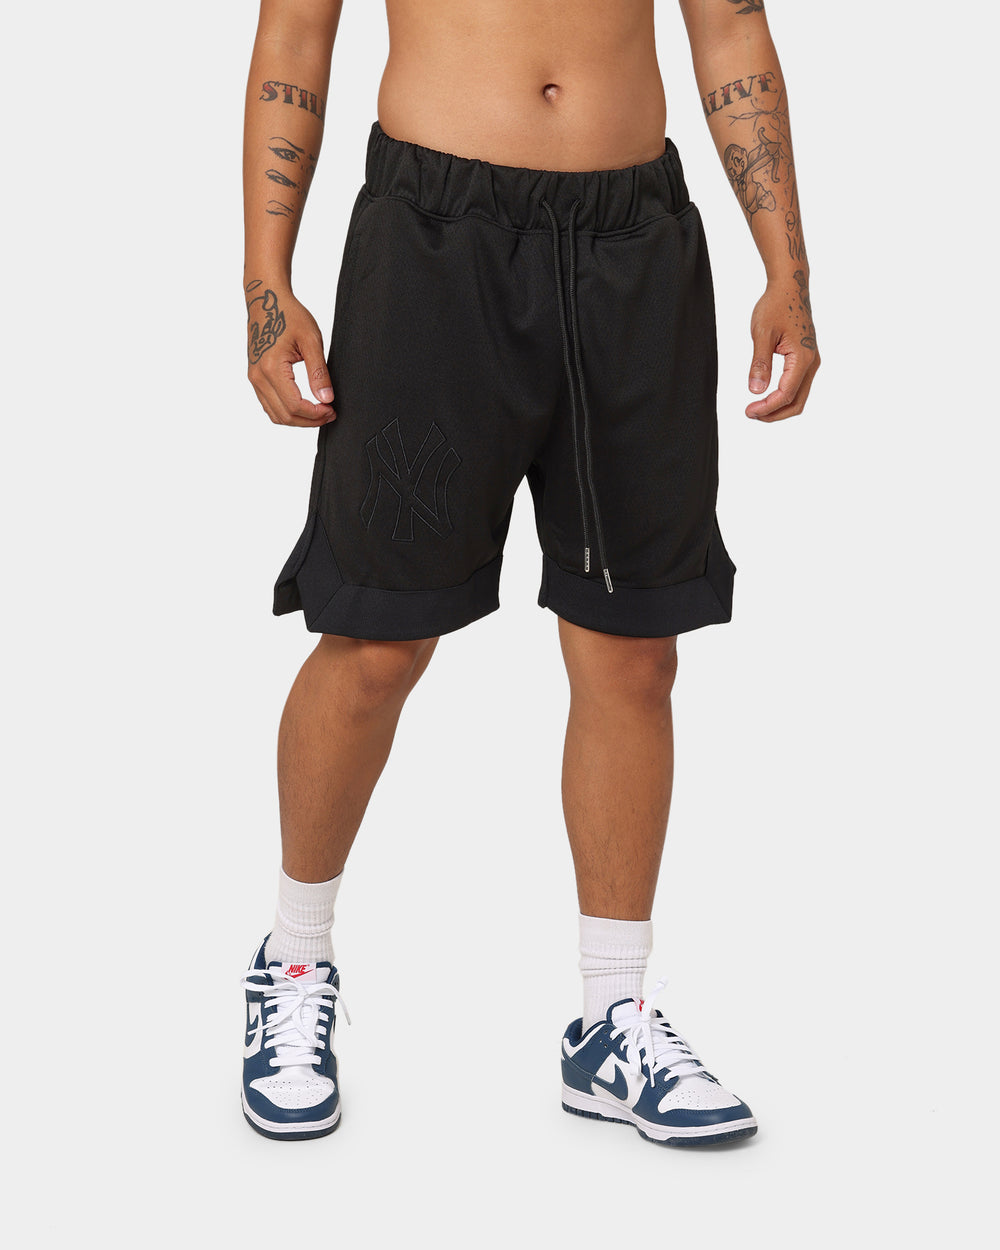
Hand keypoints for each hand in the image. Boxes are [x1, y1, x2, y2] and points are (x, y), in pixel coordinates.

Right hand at [245, 280, 334, 426]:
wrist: (266, 300)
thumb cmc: (288, 315)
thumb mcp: (311, 340)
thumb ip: (319, 372)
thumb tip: (326, 399)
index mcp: (271, 368)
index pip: (294, 405)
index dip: (315, 414)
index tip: (332, 410)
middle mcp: (258, 376)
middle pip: (284, 415)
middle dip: (310, 420)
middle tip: (330, 413)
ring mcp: (254, 378)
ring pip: (275, 415)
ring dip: (299, 419)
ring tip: (319, 412)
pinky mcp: (255, 377)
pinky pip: (269, 405)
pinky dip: (287, 412)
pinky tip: (304, 406)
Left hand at [745, 273, 819, 421]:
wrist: (791, 287)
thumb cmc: (776, 305)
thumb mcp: (762, 334)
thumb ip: (760, 363)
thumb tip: (756, 391)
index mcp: (803, 358)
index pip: (786, 394)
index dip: (767, 407)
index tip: (748, 411)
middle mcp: (812, 362)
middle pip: (797, 402)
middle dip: (774, 413)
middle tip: (751, 414)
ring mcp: (811, 361)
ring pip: (799, 396)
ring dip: (779, 407)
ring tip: (756, 408)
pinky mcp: (807, 359)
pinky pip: (798, 386)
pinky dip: (783, 397)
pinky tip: (767, 395)